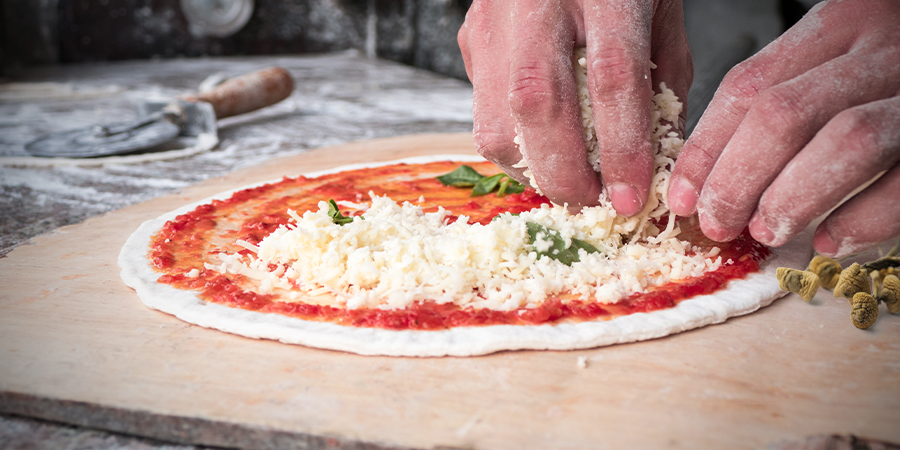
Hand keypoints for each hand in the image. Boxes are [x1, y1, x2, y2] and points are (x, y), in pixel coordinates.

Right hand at [458, 0, 691, 213]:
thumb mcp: (660, 13)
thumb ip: (662, 83)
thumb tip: (653, 161)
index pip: (612, 80)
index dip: (622, 150)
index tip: (630, 198)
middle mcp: (537, 5)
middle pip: (537, 107)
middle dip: (564, 175)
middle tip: (591, 201)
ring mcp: (494, 23)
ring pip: (494, 124)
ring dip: (532, 169)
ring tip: (566, 178)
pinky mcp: (470, 40)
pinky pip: (483, 114)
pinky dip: (515, 144)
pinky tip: (542, 144)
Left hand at [668, 0, 899, 257]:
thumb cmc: (893, 81)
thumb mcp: (839, 64)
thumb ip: (787, 100)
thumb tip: (710, 176)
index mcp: (840, 23)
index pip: (750, 85)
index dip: (707, 148)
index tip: (682, 196)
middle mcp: (884, 47)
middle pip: (784, 112)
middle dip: (736, 177)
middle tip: (718, 223)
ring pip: (846, 141)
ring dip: (792, 197)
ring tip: (765, 231)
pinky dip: (865, 217)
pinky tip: (831, 239)